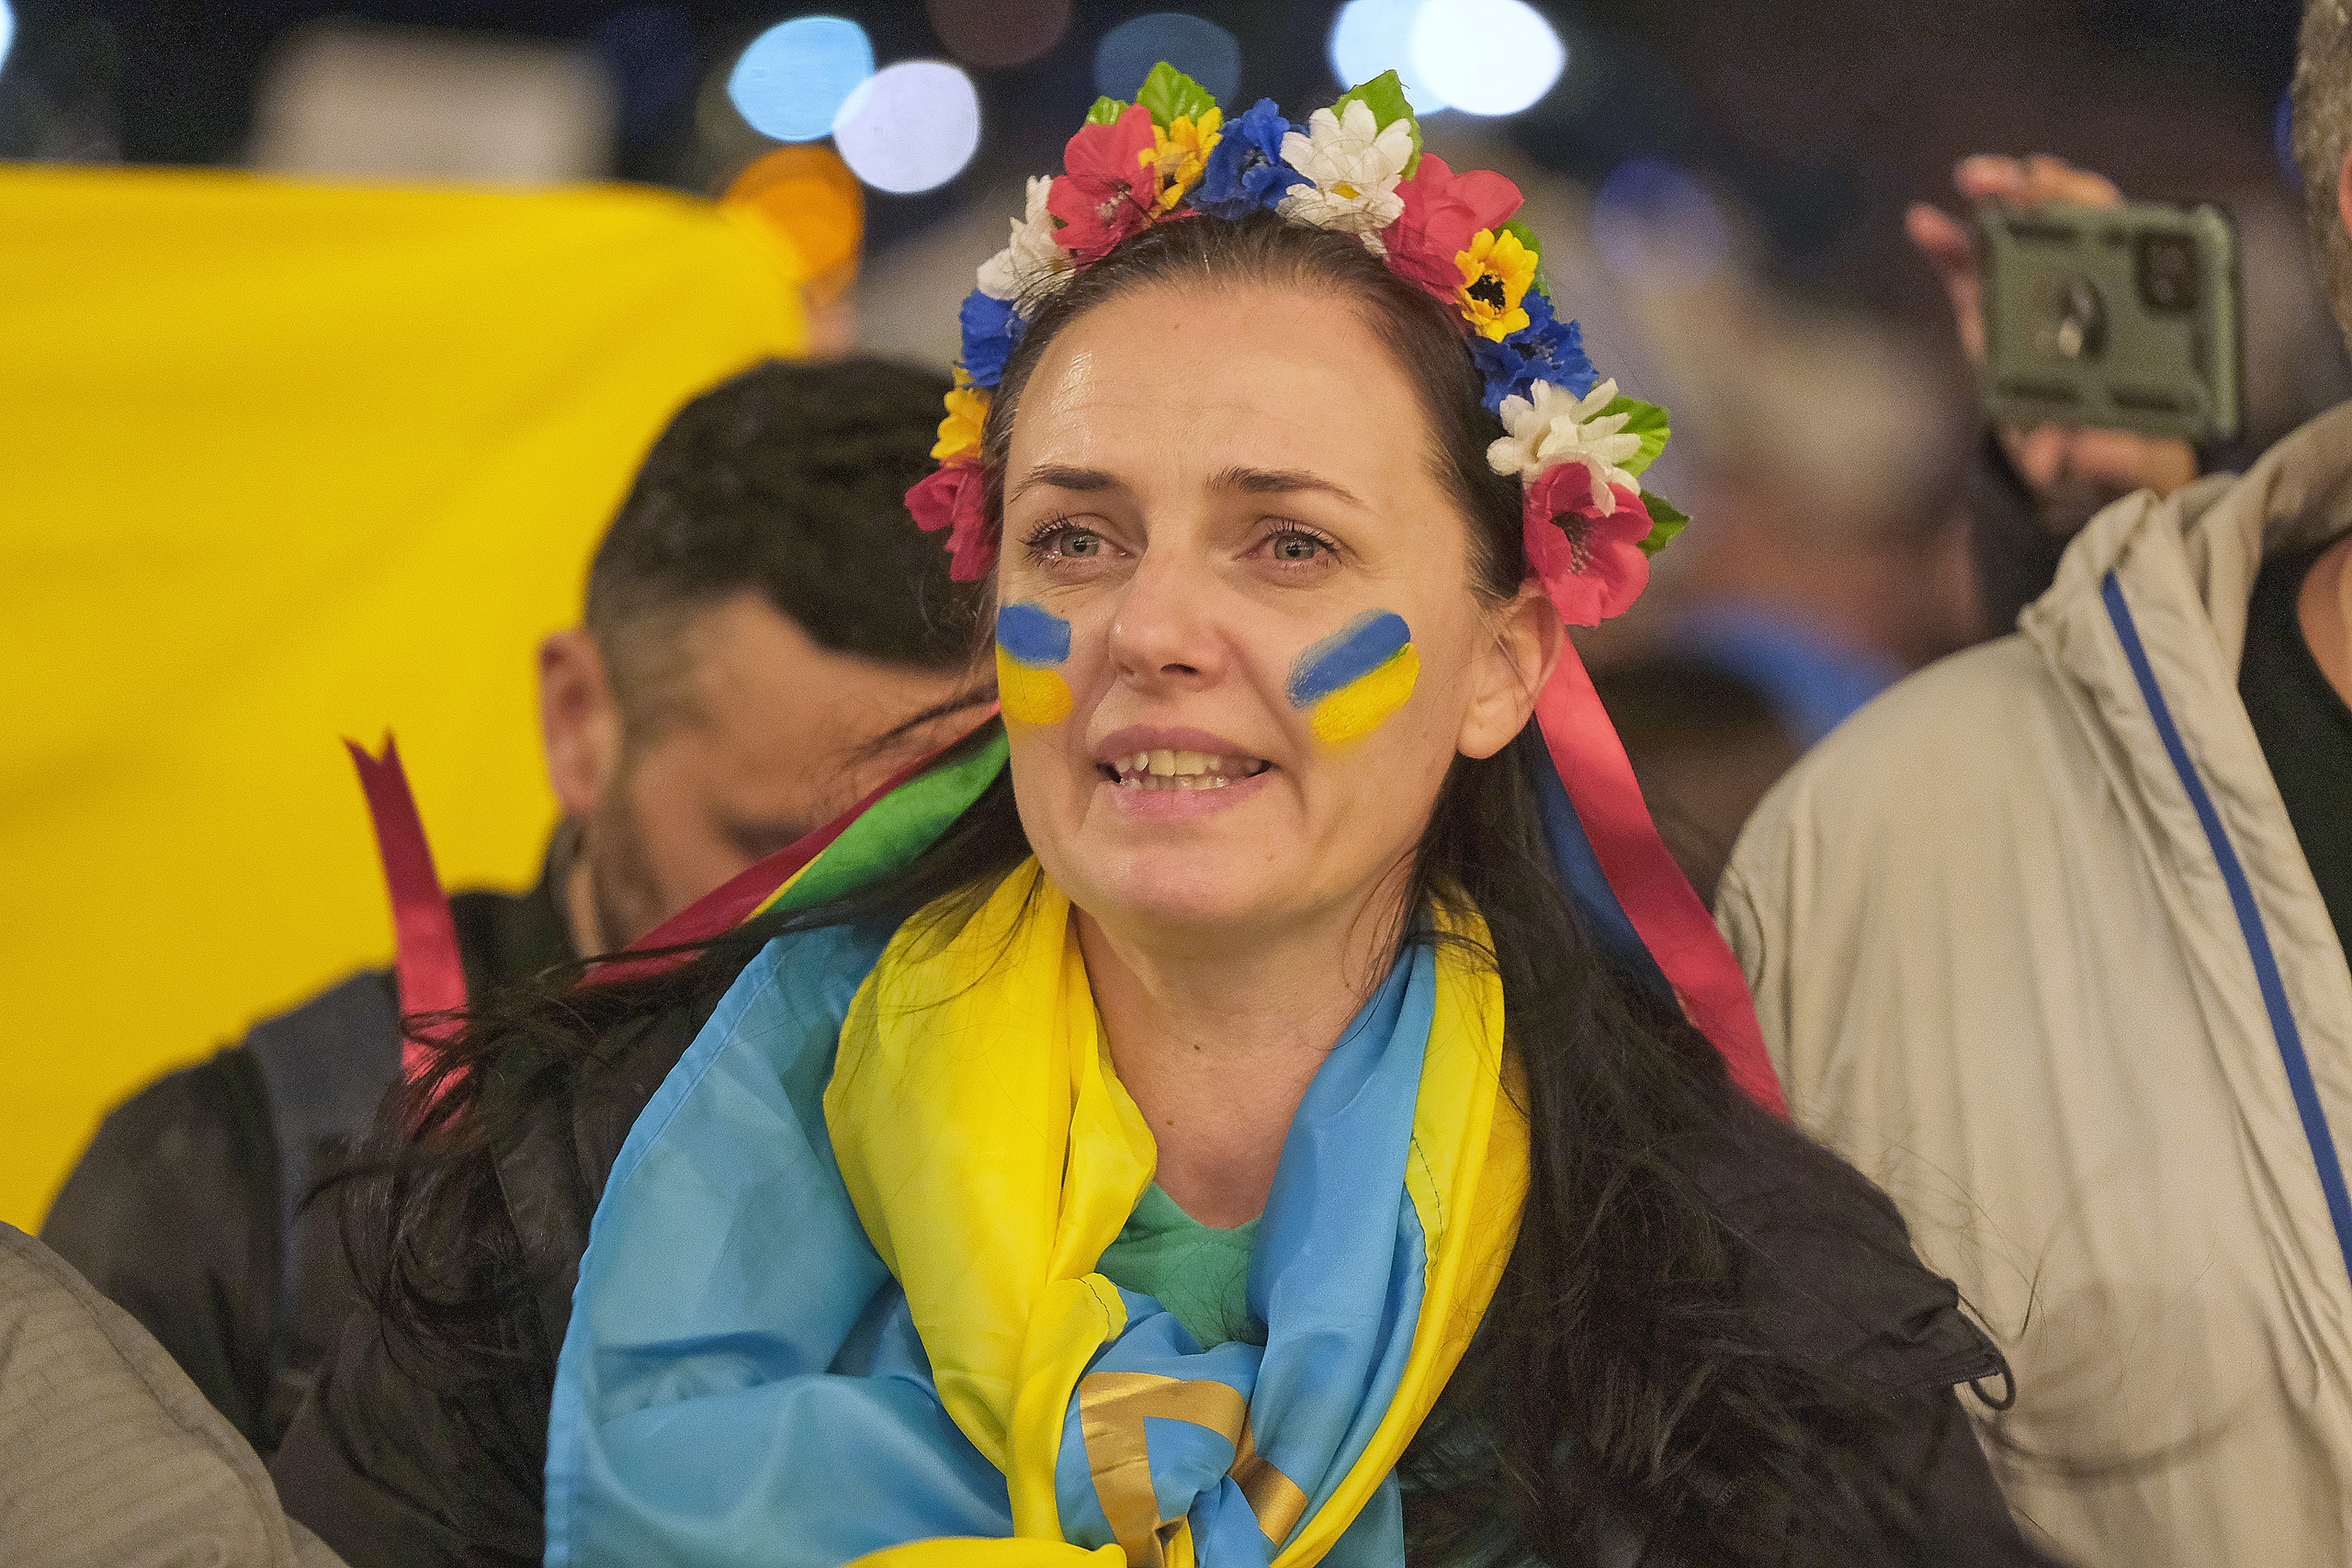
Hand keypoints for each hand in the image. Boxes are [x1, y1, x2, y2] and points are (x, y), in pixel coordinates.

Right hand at [1908, 154, 2197, 533]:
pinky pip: (1969, 271)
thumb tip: (2066, 452)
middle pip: (2069, 220)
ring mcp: (2036, 297)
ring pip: (2018, 233)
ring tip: (1970, 178)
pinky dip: (1946, 245)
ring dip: (1994, 198)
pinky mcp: (1992, 313)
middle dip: (2042, 188)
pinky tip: (1924, 221)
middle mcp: (2087, 291)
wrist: (2081, 470)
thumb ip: (2112, 459)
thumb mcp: (2134, 466)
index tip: (2071, 197)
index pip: (2125, 241)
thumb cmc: (2126, 455)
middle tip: (2014, 177)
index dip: (2099, 210)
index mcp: (2132, 312)